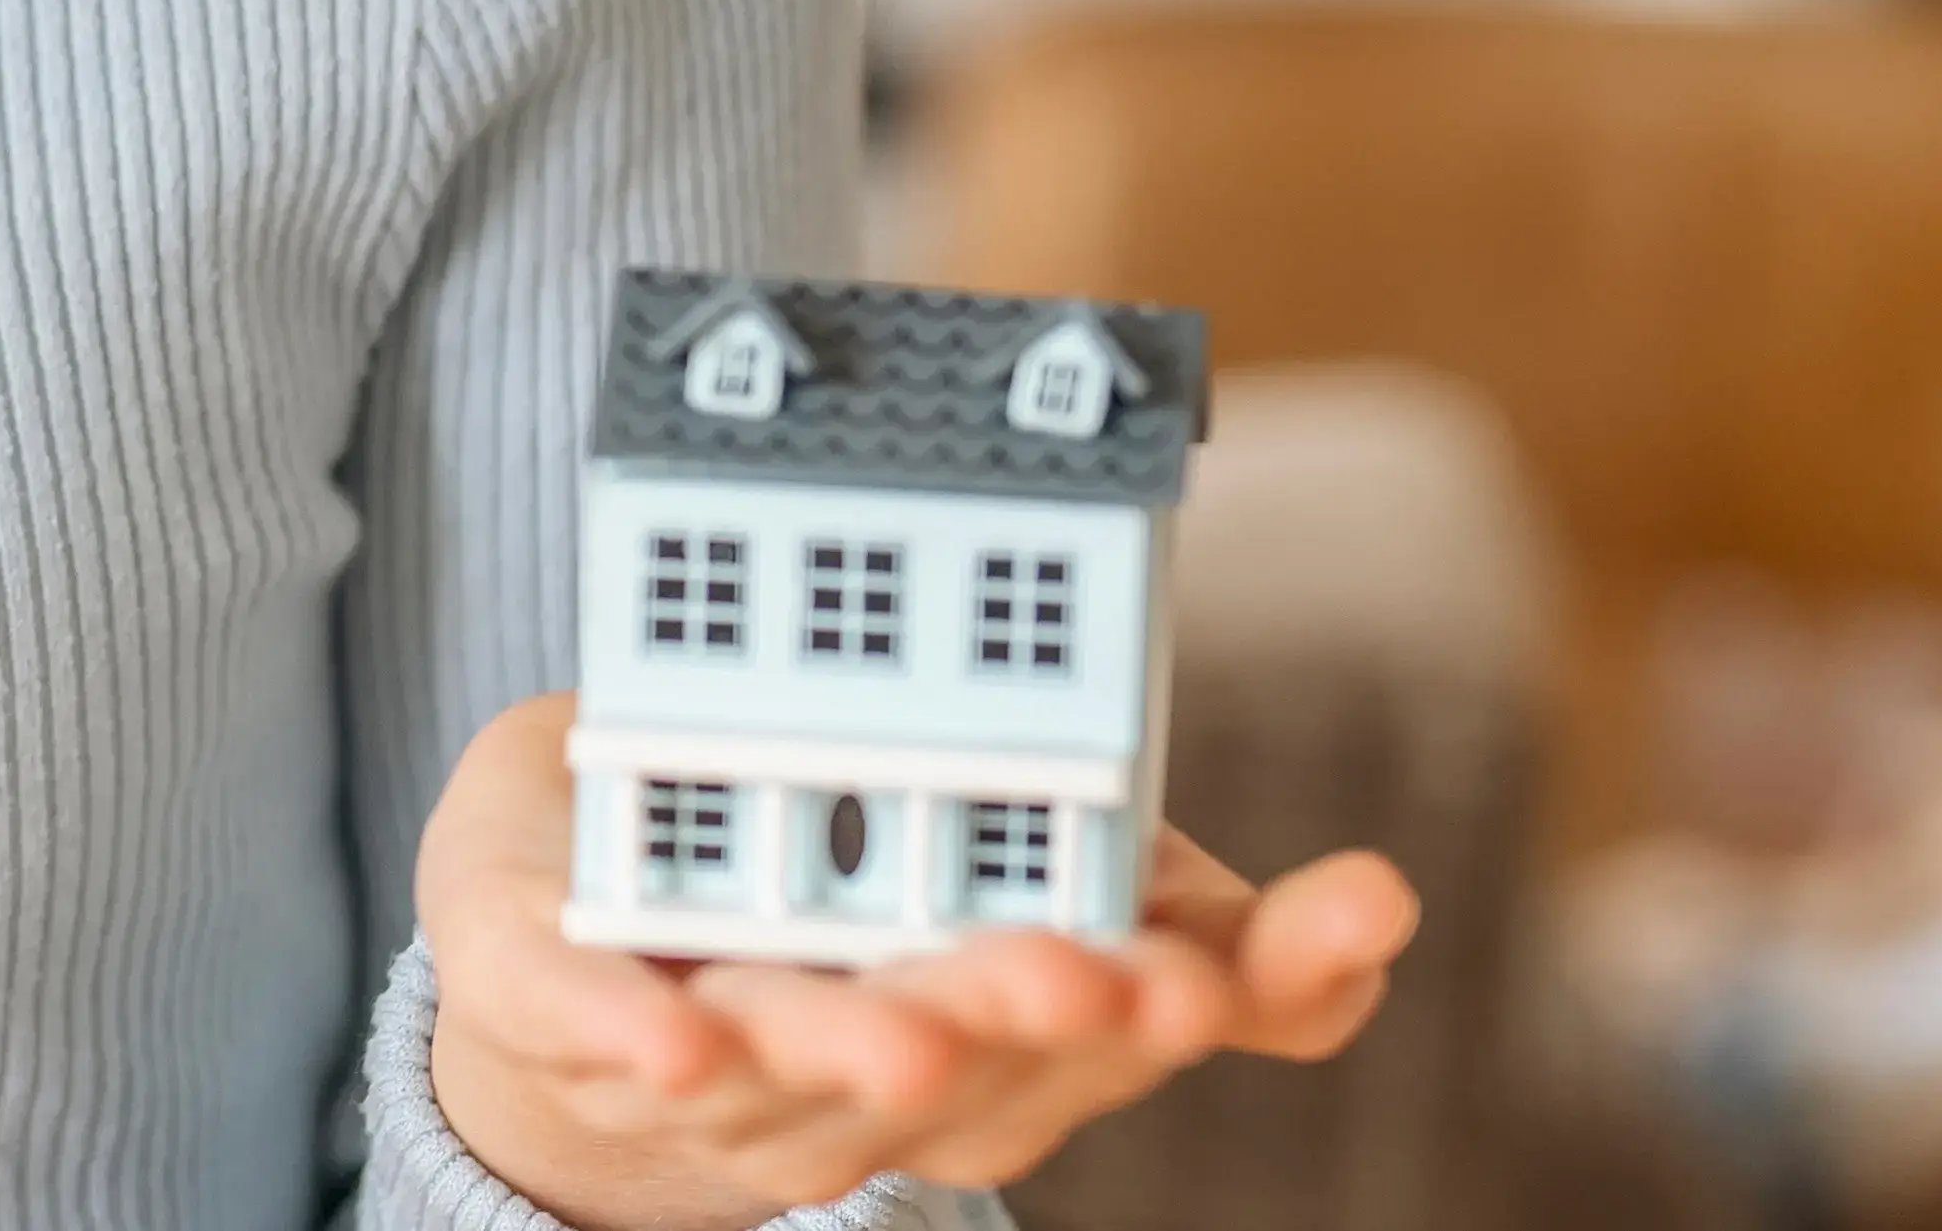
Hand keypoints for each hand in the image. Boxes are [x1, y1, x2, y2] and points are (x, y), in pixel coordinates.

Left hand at [405, 690, 1415, 1228]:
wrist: (572, 944)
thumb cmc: (827, 891)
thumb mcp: (1017, 869)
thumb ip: (1191, 911)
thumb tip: (1383, 912)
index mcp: (998, 1024)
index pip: (1118, 1032)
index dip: (1187, 1005)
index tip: (1226, 972)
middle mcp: (872, 1069)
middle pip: (973, 1071)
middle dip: (1035, 1028)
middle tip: (1100, 982)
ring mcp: (716, 1056)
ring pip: (800, 1073)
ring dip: (857, 1053)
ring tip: (906, 1025)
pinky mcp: (558, 1009)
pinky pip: (598, 1032)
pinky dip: (639, 1039)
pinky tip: (673, 1039)